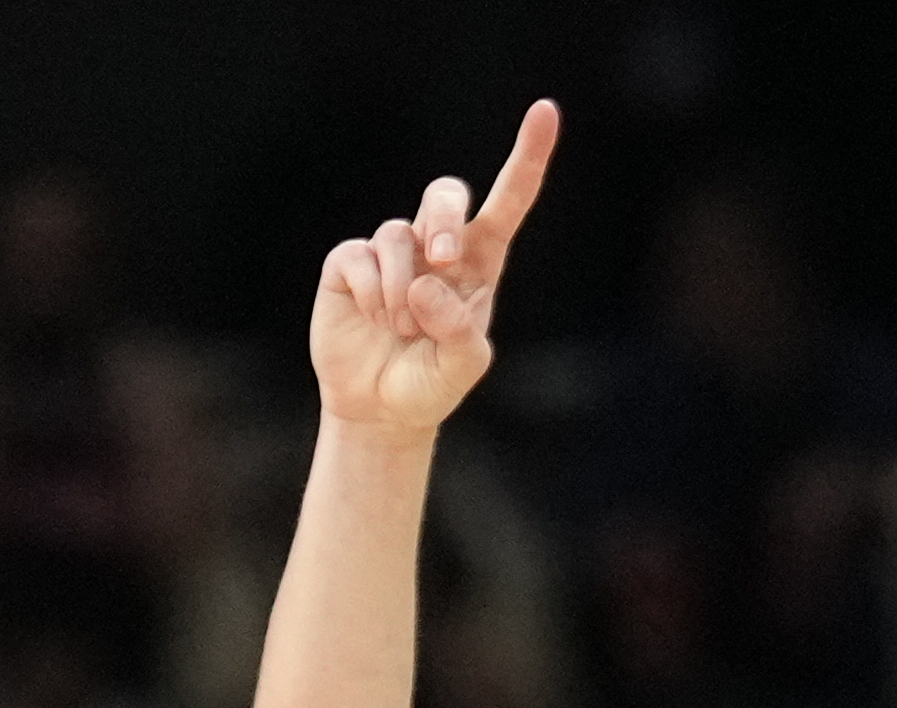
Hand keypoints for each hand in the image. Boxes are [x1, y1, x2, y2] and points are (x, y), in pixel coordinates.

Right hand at [309, 100, 558, 432]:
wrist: (380, 408)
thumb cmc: (431, 383)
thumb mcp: (463, 367)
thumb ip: (458, 329)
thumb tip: (424, 284)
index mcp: (480, 261)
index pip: (508, 200)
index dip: (527, 156)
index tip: (545, 111)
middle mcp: (436, 246)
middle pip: (445, 195)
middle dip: (445, 219)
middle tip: (443, 260)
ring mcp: (392, 250)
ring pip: (398, 235)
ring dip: (401, 290)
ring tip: (401, 329)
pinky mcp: (351, 261)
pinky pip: (360, 256)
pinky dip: (371, 293)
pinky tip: (373, 319)